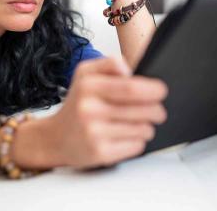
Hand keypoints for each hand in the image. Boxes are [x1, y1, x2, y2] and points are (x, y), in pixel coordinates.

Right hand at [46, 57, 167, 168]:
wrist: (55, 138)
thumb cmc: (77, 104)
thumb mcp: (85, 74)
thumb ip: (109, 63)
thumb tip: (129, 70)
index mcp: (88, 86)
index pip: (130, 87)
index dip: (152, 89)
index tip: (161, 91)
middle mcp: (89, 109)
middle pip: (142, 109)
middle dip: (157, 110)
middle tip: (157, 111)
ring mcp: (94, 133)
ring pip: (143, 129)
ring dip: (147, 126)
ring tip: (137, 124)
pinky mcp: (100, 153)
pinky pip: (136, 146)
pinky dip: (138, 141)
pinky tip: (127, 137)